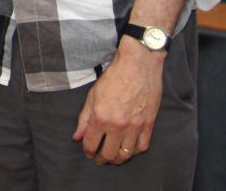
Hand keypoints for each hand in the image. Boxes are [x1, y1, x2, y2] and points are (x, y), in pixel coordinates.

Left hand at [72, 37, 165, 164]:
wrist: (138, 65)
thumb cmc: (114, 77)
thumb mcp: (92, 95)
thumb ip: (84, 118)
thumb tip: (77, 136)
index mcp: (101, 117)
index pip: (91, 144)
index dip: (88, 151)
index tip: (88, 152)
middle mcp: (118, 125)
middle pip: (109, 154)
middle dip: (101, 159)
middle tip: (99, 159)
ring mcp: (135, 126)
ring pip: (126, 154)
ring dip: (118, 159)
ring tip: (113, 158)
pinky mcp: (148, 124)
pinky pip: (142, 147)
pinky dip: (134, 152)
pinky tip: (129, 150)